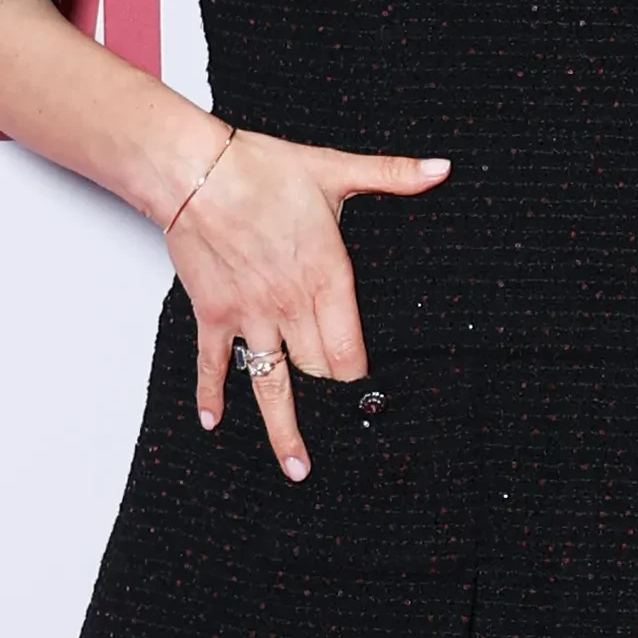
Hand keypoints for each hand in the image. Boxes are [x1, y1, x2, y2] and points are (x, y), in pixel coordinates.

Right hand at [167, 128, 452, 479]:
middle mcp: (291, 305)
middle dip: (333, 400)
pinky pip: (214, 364)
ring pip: (271, 383)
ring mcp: (251, 315)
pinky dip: (211, 394)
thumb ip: (393, 176)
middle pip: (318, 371)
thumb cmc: (262, 169)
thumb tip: (442, 169)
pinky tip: (212, 422)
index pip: (351, 348)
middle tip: (347, 431)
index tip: (374, 394)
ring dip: (283, 429)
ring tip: (297, 468)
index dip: (362, 376)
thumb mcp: (336, 170)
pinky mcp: (214, 313)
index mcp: (328, 277)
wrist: (194, 171)